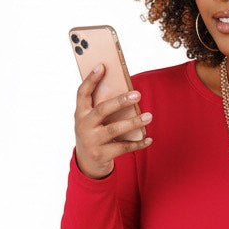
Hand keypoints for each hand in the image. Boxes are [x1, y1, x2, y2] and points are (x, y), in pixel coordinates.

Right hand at [73, 64, 153, 178]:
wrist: (87, 161)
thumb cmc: (94, 132)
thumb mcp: (91, 119)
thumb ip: (101, 105)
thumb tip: (125, 92)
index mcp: (80, 112)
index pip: (82, 92)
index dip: (91, 79)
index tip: (102, 66)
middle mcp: (83, 125)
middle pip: (102, 110)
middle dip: (120, 101)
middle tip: (138, 95)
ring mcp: (92, 141)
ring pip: (115, 130)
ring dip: (133, 122)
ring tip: (149, 116)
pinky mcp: (101, 154)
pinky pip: (123, 148)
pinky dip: (137, 143)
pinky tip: (149, 139)